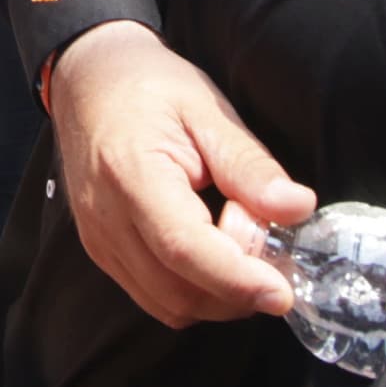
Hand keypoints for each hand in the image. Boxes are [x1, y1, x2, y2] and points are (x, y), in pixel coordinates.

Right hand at [49, 21, 314, 326]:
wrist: (88, 81)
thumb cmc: (150, 86)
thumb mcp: (208, 110)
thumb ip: (249, 164)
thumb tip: (297, 208)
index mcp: (131, 173)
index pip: (184, 247)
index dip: (236, 279)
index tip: (282, 292)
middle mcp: (106, 219)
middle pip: (178, 291)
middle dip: (236, 291)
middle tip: (272, 252)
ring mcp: (99, 241)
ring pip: (168, 305)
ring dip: (219, 296)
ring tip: (244, 248)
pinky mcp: (102, 252)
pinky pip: (154, 296)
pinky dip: (196, 292)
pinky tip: (216, 255)